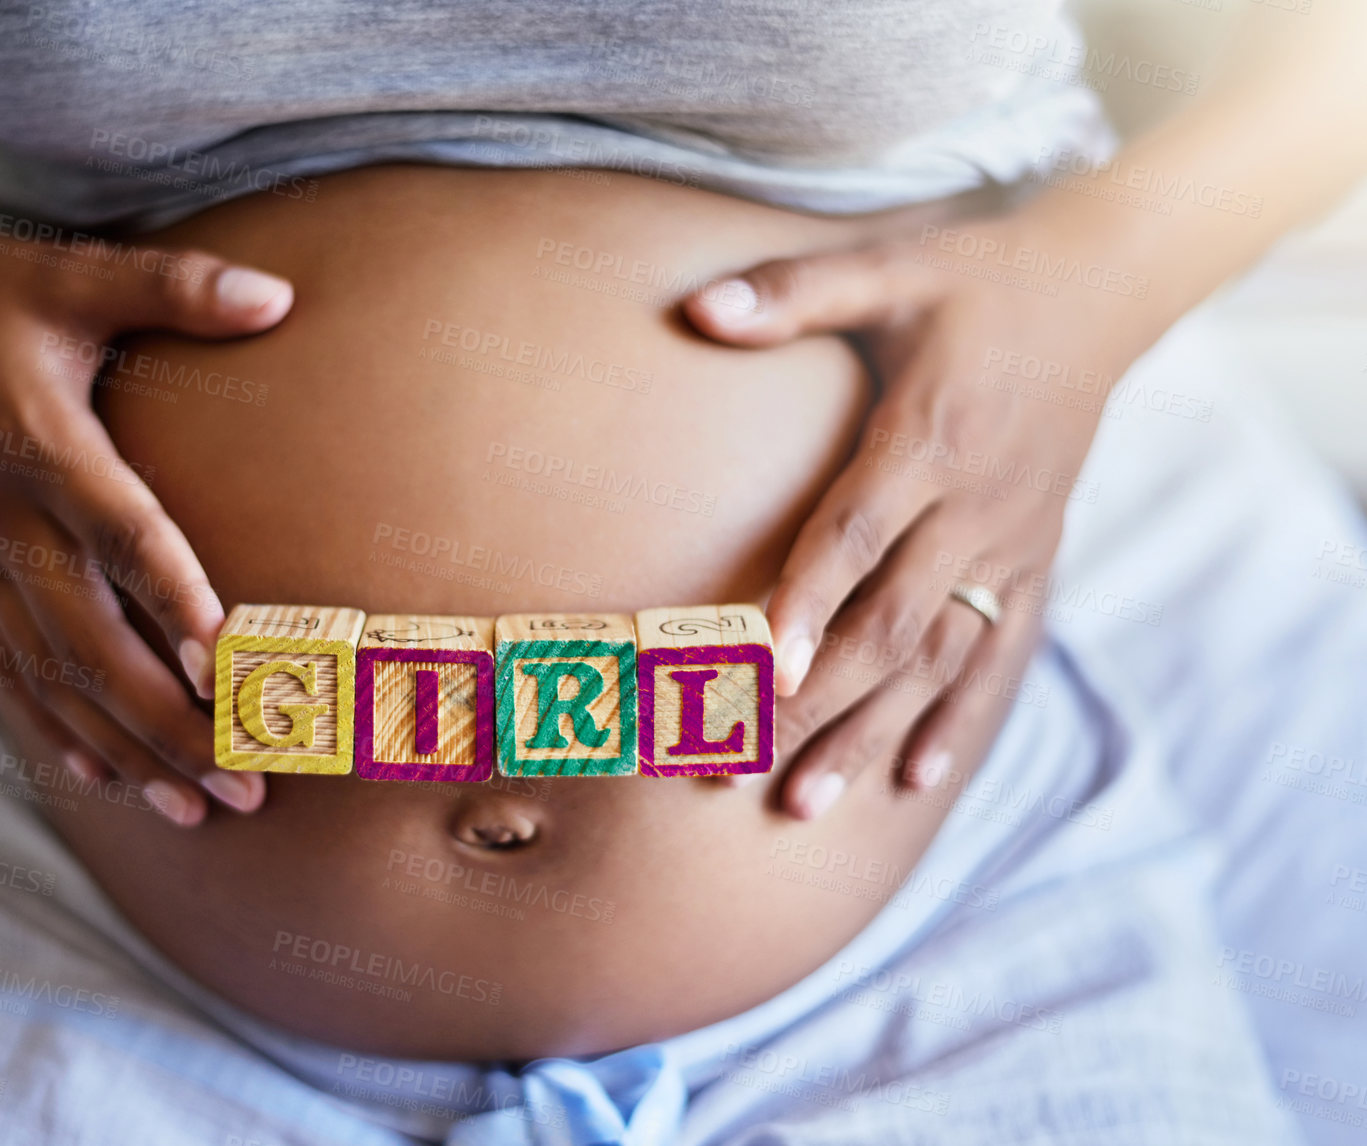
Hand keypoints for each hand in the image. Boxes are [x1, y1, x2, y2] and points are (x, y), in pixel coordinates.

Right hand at [0, 214, 292, 825]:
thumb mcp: (76, 273)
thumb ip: (177, 287)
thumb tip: (282, 296)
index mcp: (38, 443)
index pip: (118, 534)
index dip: (174, 599)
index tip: (232, 665)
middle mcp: (2, 516)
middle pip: (90, 641)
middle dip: (169, 723)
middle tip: (248, 785)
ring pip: (50, 677)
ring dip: (125, 749)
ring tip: (200, 808)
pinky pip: (7, 669)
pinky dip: (55, 729)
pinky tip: (104, 781)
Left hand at [684, 213, 1137, 817]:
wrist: (1101, 294)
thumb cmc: (975, 280)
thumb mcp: (889, 266)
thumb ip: (794, 291)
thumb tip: (697, 309)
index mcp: (930, 435)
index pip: (857, 533)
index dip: (808, 600)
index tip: (761, 668)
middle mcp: (974, 505)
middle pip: (888, 622)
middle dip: (814, 702)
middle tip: (736, 766)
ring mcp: (1010, 544)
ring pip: (938, 660)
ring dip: (869, 735)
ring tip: (801, 806)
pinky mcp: (1034, 562)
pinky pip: (1000, 657)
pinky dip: (960, 721)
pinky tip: (915, 781)